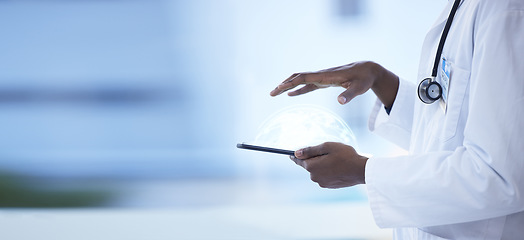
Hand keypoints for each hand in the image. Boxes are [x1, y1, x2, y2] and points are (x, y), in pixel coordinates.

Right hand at [270, 61, 398, 107]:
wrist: (368, 70)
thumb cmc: (364, 79)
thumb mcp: (359, 88)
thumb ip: (349, 95)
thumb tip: (339, 101)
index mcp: (325, 76)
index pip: (303, 78)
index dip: (290, 83)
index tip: (279, 89)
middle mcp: (321, 75)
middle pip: (297, 77)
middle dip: (283, 84)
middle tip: (271, 93)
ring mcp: (322, 78)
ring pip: (300, 80)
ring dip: (287, 85)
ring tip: (276, 93)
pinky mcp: (324, 82)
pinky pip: (307, 84)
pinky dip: (298, 89)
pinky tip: (291, 94)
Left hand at [291, 142, 367, 188]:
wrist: (360, 170)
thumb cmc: (345, 156)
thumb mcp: (327, 147)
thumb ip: (310, 150)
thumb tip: (296, 153)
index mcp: (312, 166)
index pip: (299, 160)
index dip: (295, 156)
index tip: (290, 154)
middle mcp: (314, 177)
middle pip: (309, 165)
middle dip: (315, 158)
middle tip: (327, 152)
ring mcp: (321, 182)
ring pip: (317, 170)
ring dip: (322, 165)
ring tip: (335, 160)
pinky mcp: (329, 186)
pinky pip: (324, 176)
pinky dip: (327, 171)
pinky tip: (337, 167)